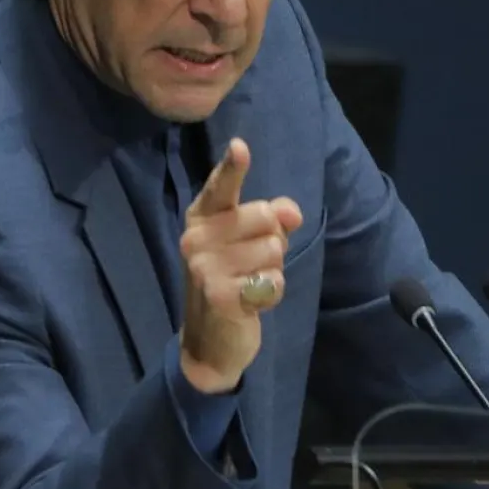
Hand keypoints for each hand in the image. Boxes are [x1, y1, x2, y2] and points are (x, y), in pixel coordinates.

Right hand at [178, 137, 302, 393]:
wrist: (210, 341)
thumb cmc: (233, 279)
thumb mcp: (251, 244)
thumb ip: (274, 219)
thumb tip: (292, 212)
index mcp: (201, 218)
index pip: (221, 187)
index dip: (233, 167)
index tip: (240, 147)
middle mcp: (196, 238)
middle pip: (265, 217)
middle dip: (273, 241)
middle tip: (253, 263)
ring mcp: (205, 267)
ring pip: (274, 249)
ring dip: (273, 270)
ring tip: (251, 282)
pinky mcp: (220, 296)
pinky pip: (272, 281)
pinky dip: (272, 293)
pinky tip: (252, 302)